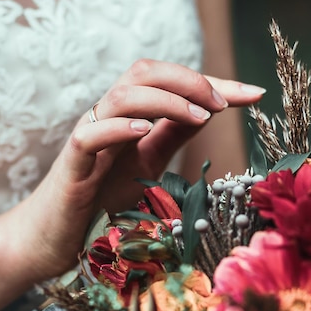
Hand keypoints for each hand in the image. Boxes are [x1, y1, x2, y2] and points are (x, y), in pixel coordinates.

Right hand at [13, 59, 264, 278]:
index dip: (213, 83)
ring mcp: (88, 140)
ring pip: (120, 95)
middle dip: (188, 79)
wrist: (56, 239)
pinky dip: (117, 128)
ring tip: (198, 117)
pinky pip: (89, 136)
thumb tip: (210, 110)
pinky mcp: (71, 167)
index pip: (170, 83)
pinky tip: (143, 131)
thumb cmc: (100, 201)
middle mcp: (109, 120)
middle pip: (143, 72)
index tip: (254, 93)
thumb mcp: (147, 164)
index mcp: (129, 117)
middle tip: (223, 103)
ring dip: (163, 100)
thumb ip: (171, 135)